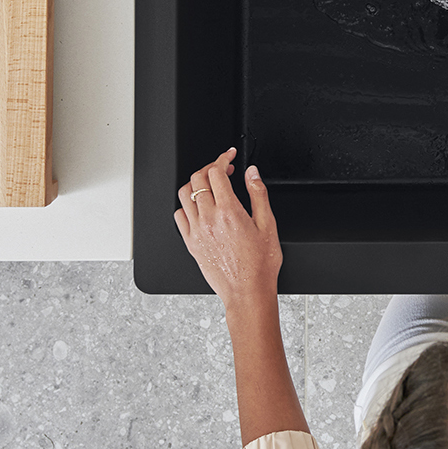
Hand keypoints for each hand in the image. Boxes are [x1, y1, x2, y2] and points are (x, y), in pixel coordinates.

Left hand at [173, 148, 281, 306]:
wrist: (247, 292)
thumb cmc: (260, 265)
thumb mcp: (268, 225)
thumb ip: (258, 194)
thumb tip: (251, 173)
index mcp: (229, 211)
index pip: (216, 172)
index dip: (222, 159)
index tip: (228, 157)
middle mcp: (209, 218)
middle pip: (198, 178)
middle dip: (210, 167)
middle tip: (222, 169)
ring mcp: (197, 230)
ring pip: (184, 194)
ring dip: (196, 184)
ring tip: (209, 186)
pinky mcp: (190, 243)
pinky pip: (179, 216)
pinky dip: (186, 205)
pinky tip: (198, 207)